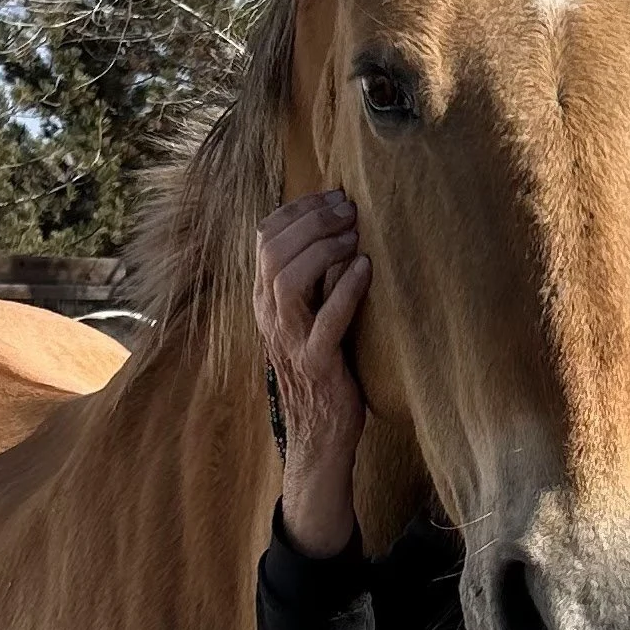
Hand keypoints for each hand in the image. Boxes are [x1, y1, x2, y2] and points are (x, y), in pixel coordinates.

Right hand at [253, 189, 371, 557]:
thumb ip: (319, 278)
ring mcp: (288, 340)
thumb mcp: (315, 315)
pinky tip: (365, 268)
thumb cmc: (326, 369)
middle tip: (350, 208)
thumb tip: (344, 228)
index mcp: (265, 299)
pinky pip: (325, 321)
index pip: (265, 236)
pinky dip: (345, 290)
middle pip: (273, 250)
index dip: (297, 208)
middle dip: (312, 220)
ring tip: (355, 235)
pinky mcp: (315, 365)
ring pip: (288, 279)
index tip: (334, 193)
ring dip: (324, 248)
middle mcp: (269, 315)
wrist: (319, 436)